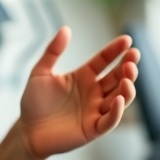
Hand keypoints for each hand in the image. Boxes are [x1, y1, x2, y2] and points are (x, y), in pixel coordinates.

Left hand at [18, 28, 138, 159]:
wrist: (27, 131)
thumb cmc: (34, 102)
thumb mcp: (40, 72)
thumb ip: (52, 51)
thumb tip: (66, 29)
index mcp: (84, 76)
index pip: (105, 60)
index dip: (116, 50)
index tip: (127, 40)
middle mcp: (94, 92)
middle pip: (118, 78)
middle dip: (128, 67)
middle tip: (133, 57)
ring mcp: (95, 110)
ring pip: (120, 98)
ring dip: (127, 88)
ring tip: (128, 77)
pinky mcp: (93, 129)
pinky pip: (110, 120)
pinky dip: (117, 111)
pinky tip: (118, 99)